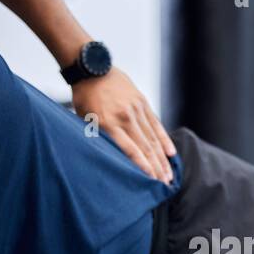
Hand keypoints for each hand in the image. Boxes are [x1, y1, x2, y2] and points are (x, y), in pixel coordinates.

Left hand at [71, 67, 175, 182]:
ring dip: (162, 159)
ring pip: (153, 138)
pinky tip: (171, 153)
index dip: (143, 167)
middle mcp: (125, 117)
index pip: (130, 150)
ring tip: (169, 175)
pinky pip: (156, 124)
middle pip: (145, 148)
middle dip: (157, 169)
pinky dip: (164, 140)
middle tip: (165, 185)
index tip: (151, 181)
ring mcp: (136, 108)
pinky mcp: (142, 102)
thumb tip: (108, 160)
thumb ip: (98, 138)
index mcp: (108, 123)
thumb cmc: (84, 97)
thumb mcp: (83, 119)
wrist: (92, 67)